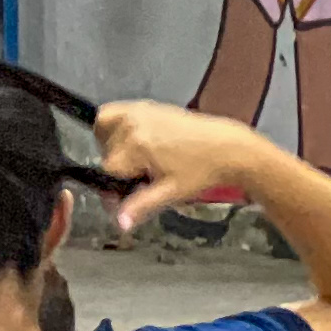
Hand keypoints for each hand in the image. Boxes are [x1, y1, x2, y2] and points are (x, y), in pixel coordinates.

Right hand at [92, 98, 260, 230]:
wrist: (228, 147)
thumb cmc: (202, 171)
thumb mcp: (171, 192)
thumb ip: (140, 206)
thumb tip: (119, 224)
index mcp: (137, 144)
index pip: (108, 169)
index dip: (115, 188)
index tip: (127, 198)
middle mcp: (132, 123)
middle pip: (105, 151)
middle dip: (118, 168)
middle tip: (141, 180)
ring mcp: (138, 111)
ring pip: (103, 128)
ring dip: (110, 146)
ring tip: (134, 160)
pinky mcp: (145, 105)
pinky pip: (113, 113)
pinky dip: (114, 127)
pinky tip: (134, 143)